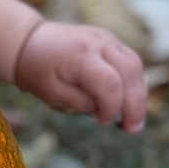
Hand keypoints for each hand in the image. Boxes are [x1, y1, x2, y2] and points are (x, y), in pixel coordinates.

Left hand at [13, 20, 146, 131]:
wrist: (29, 42)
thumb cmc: (37, 71)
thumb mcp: (51, 94)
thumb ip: (80, 103)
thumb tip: (105, 111)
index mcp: (80, 55)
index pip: (109, 83)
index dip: (112, 106)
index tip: (104, 122)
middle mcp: (98, 42)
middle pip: (130, 71)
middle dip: (136, 103)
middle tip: (134, 129)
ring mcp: (107, 38)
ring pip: (135, 65)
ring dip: (139, 94)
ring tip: (134, 120)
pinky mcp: (110, 40)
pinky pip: (130, 60)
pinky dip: (133, 82)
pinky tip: (129, 102)